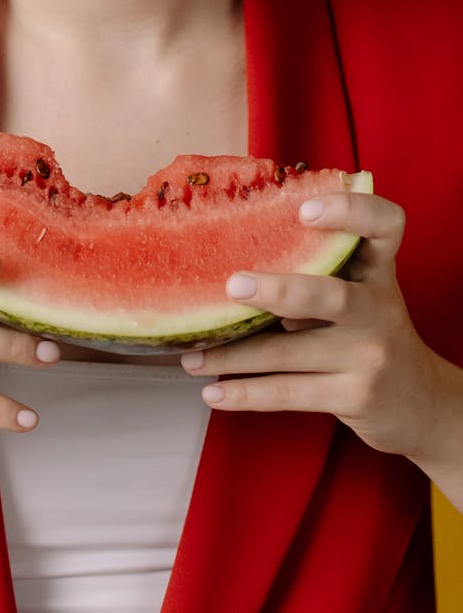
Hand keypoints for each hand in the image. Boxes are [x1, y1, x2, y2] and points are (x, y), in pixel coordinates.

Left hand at [181, 191, 444, 459]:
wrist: (421, 403)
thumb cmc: (370, 334)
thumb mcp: (361, 294)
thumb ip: (319, 272)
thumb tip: (230, 260)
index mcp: (378, 271)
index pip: (384, 225)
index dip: (351, 211)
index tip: (305, 209)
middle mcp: (378, 309)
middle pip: (330, 295)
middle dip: (280, 292)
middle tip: (233, 286)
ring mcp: (368, 355)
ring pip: (289, 352)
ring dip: (233, 354)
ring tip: (190, 356)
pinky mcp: (354, 396)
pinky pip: (289, 392)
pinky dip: (246, 392)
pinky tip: (214, 392)